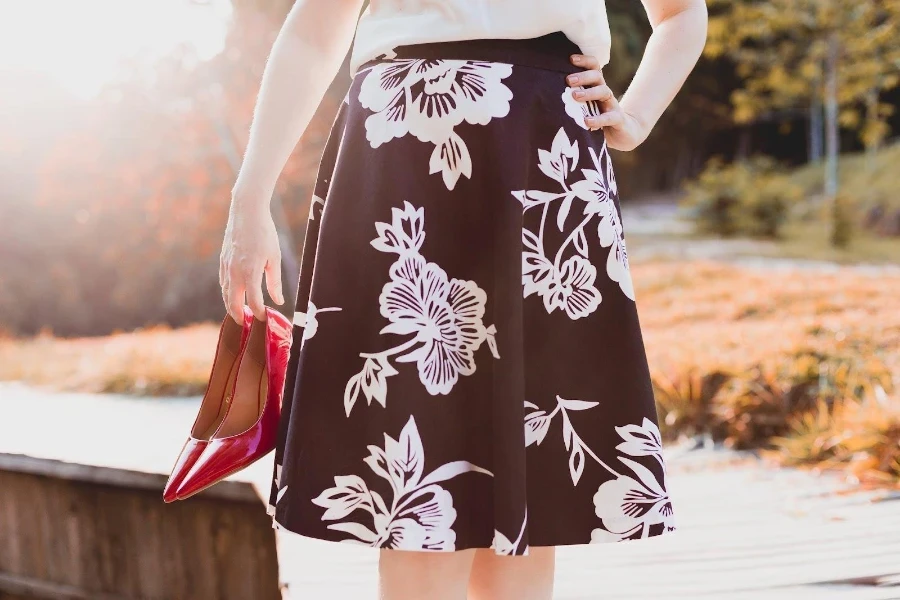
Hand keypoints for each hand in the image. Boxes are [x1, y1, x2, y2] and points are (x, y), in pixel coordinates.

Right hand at [220, 195, 283, 323]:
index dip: (259, 313)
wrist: (246, 211)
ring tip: (239, 313)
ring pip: (225, 293)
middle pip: (232, 302)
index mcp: (250, 272)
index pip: (254, 301)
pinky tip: (233, 294)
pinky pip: (223, 281)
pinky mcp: (222, 260)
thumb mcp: (275, 257)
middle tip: (245, 325)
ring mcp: (226, 266)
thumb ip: (274, 281)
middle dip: (238, 316)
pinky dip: (227, 292)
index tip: (265, 319)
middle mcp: (235, 272)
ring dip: (230, 305)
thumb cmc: (264, 233)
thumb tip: (278, 301)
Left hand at [567, 54, 648, 151]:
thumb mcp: (584, 108)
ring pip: (604, 92)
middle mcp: (604, 93)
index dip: (585, 61)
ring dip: (589, 93)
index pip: (594, 68)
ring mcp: (612, 105)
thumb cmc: (598, 118)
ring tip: (575, 96)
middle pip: (597, 77)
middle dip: (583, 76)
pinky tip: (587, 121)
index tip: (571, 59)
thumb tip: (547, 97)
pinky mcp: (618, 119)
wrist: (623, 133)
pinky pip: (609, 117)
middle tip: (568, 80)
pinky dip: (598, 119)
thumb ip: (571, 102)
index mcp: (596, 87)